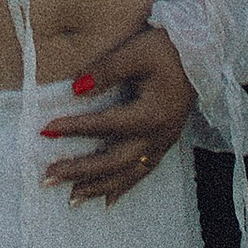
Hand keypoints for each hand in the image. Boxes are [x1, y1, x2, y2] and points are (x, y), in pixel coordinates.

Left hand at [41, 24, 195, 205]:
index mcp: (150, 114)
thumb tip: (76, 89)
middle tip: (48, 177)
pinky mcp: (166, 143)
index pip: (105, 126)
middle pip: (114, 161)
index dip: (74, 129)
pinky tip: (108, 199)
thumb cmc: (166, 49)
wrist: (202, 53)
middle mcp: (157, 136)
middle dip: (80, 171)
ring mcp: (163, 143)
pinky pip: (142, 172)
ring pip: (128, 174)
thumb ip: (105, 71)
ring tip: (71, 199)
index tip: (46, 131)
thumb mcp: (135, 51)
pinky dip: (123, 187)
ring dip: (98, 187)